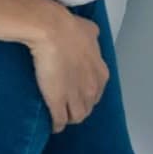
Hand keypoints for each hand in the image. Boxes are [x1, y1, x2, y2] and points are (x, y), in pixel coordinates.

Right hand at [25, 5, 109, 133]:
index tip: (77, 92)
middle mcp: (91, 89)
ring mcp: (76, 98)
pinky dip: (56, 125)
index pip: (96, 93)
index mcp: (100, 73)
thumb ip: (92, 36)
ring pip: (76, 117)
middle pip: (88, 107)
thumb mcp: (88, 29)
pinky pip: (60, 121)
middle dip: (79, 107)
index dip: (86, 94)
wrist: (52, 31)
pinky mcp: (58, 103)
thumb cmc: (69, 28)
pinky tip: (52, 125)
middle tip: (67, 104)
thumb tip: (91, 35)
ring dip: (68, 118)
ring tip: (59, 116)